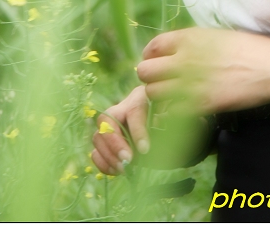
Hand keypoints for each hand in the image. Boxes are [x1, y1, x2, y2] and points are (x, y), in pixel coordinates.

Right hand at [91, 83, 211, 172]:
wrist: (165, 128)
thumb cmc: (171, 120)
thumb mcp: (174, 117)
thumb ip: (169, 121)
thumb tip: (160, 124)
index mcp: (140, 97)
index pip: (134, 110)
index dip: (138, 130)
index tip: (145, 150)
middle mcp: (121, 108)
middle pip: (108, 120)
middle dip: (116, 143)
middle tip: (128, 161)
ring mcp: (110, 125)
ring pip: (98, 136)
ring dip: (109, 155)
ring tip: (124, 168)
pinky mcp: (105, 142)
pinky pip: (96, 151)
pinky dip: (103, 163)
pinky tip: (117, 170)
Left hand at [137, 27, 269, 114]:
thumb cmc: (249, 48)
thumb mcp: (217, 35)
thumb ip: (193, 42)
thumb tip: (176, 50)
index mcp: (190, 38)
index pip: (153, 46)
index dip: (151, 55)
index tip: (156, 61)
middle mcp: (186, 59)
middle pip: (146, 71)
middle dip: (149, 77)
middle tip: (160, 81)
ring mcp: (192, 83)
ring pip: (153, 93)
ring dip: (158, 95)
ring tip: (170, 96)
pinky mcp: (201, 104)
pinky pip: (171, 111)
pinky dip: (172, 112)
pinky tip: (182, 109)